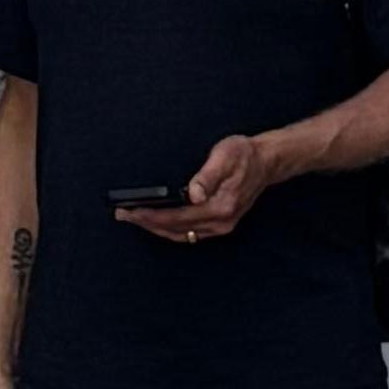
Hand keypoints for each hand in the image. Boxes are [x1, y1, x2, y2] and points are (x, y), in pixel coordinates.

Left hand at [125, 131, 280, 245]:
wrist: (266, 161)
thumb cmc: (244, 154)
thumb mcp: (225, 156)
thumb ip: (208, 175)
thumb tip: (193, 193)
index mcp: (220, 207)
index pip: (176, 217)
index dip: (151, 216)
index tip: (130, 211)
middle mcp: (220, 222)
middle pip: (175, 229)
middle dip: (147, 223)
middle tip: (122, 214)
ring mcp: (221, 226)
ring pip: (181, 234)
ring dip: (156, 228)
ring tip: (134, 218)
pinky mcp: (221, 224)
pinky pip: (189, 232)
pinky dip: (171, 228)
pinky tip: (158, 222)